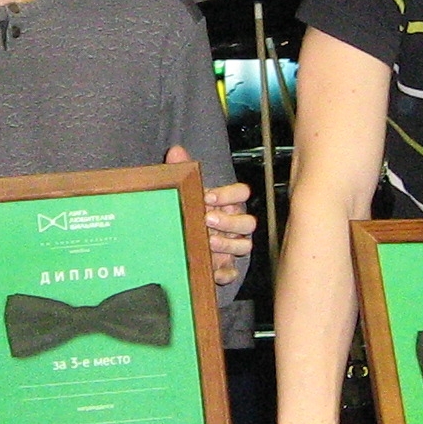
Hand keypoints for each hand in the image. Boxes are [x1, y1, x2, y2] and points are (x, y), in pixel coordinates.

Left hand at [167, 144, 253, 285]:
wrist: (174, 242)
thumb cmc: (187, 211)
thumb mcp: (182, 190)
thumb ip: (181, 169)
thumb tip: (175, 151)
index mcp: (228, 203)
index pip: (242, 193)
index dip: (229, 194)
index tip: (209, 196)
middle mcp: (235, 224)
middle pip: (248, 222)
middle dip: (229, 221)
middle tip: (207, 219)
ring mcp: (233, 246)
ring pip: (244, 246)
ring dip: (228, 244)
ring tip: (208, 241)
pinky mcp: (225, 267)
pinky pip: (232, 272)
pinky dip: (224, 272)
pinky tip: (212, 270)